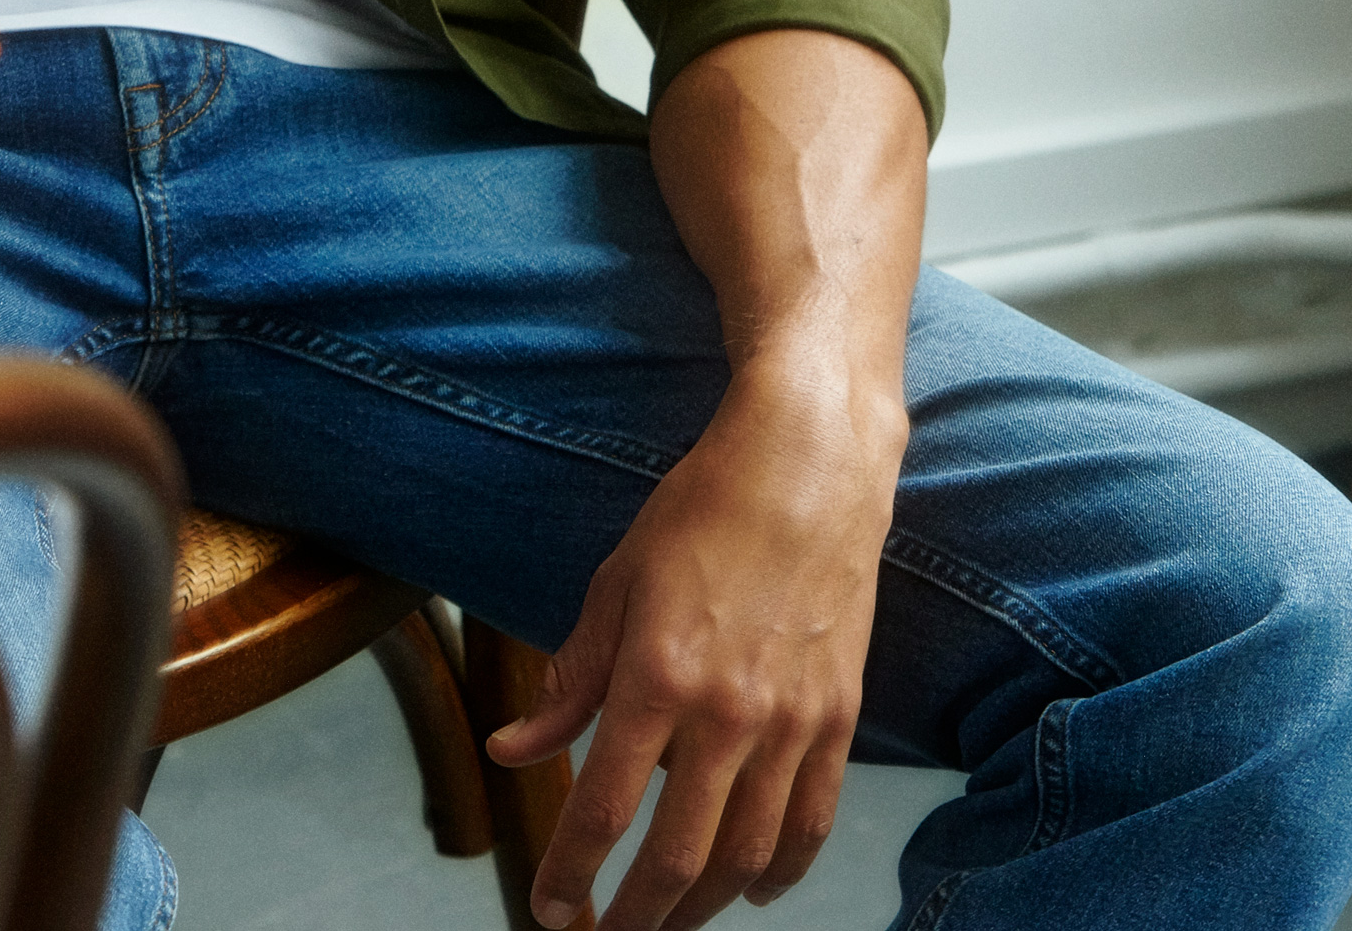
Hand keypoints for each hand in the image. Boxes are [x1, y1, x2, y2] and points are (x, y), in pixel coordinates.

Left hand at [487, 360, 903, 928]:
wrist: (807, 466)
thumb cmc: (700, 513)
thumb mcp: (615, 585)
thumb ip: (568, 680)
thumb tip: (512, 748)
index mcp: (658, 676)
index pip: (604, 808)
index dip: (570, 871)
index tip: (549, 909)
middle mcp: (727, 713)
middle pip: (678, 859)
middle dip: (636, 916)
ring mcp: (790, 721)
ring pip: (747, 859)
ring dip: (702, 908)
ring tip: (667, 921)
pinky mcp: (839, 718)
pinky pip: (810, 824)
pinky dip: (780, 873)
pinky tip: (752, 889)